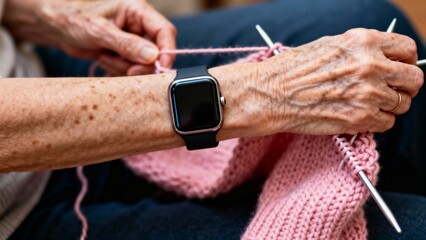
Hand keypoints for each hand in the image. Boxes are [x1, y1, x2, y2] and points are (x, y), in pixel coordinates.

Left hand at [4, 0, 176, 74]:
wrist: (56, 27)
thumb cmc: (74, 18)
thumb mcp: (100, 31)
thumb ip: (128, 44)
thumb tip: (154, 56)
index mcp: (138, 11)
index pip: (165, 31)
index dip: (168, 51)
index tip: (161, 68)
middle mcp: (139, 25)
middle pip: (157, 51)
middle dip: (142, 64)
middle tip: (127, 70)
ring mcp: (133, 41)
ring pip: (144, 64)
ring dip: (125, 67)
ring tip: (105, 57)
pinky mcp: (125, 54)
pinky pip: (132, 69)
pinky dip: (119, 70)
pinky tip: (104, 60)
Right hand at [252, 28, 422, 134]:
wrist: (269, 94)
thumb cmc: (292, 70)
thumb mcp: (329, 46)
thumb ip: (360, 51)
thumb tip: (383, 60)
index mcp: (363, 41)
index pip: (407, 50)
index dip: (405, 62)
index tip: (398, 71)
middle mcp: (370, 65)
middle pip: (413, 80)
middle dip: (404, 88)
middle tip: (388, 93)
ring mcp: (368, 93)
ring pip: (401, 105)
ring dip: (387, 107)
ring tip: (364, 106)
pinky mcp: (360, 118)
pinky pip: (386, 124)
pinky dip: (375, 123)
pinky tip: (355, 117)